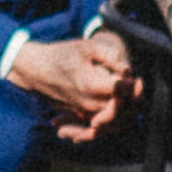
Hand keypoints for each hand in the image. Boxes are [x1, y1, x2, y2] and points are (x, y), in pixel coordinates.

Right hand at [3, 31, 137, 131]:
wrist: (33, 70)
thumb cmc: (59, 55)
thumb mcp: (86, 47)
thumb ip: (111, 56)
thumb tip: (128, 69)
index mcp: (92, 86)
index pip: (124, 90)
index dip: (133, 84)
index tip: (135, 75)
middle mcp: (89, 103)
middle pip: (122, 110)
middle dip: (132, 99)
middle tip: (137, 85)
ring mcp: (83, 111)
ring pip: (112, 121)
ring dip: (123, 111)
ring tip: (129, 96)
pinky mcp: (79, 113)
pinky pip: (97, 125)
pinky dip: (109, 118)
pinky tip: (117, 104)